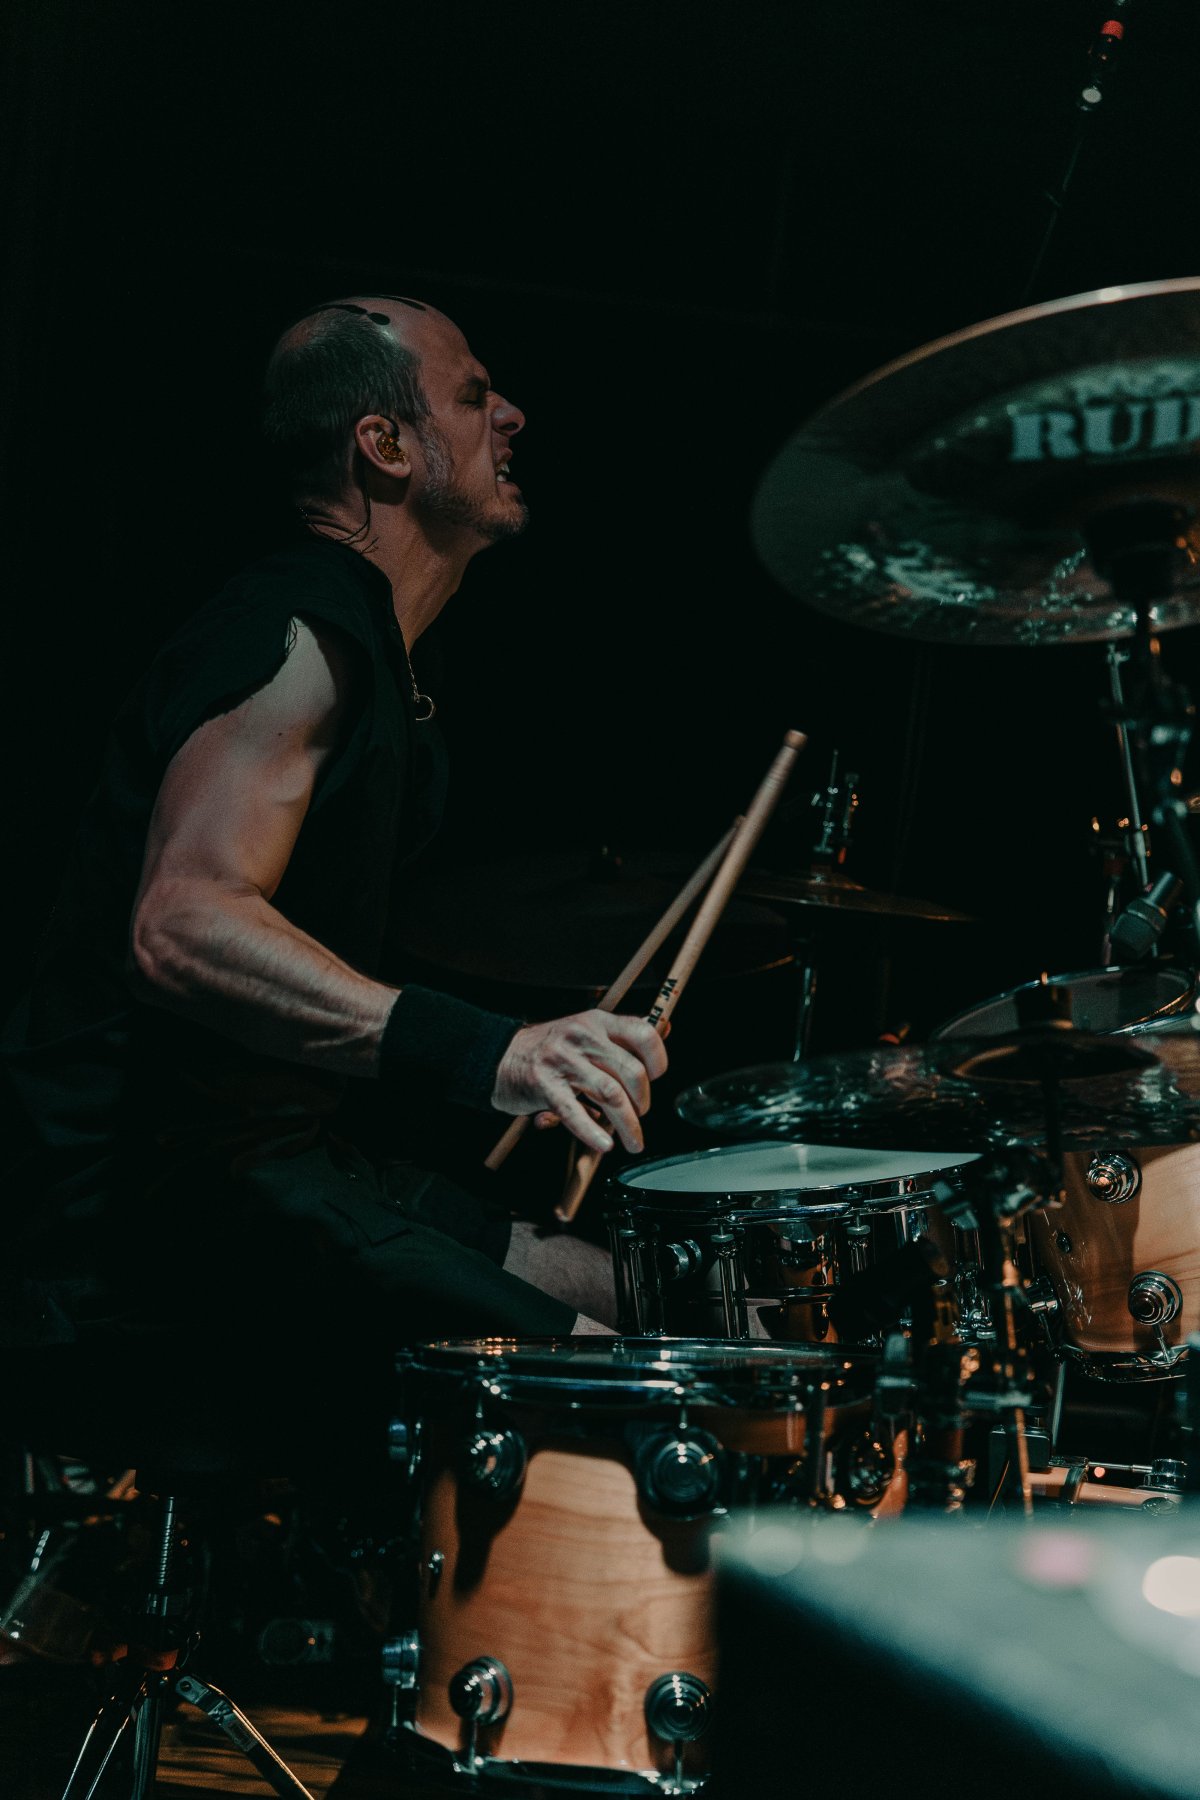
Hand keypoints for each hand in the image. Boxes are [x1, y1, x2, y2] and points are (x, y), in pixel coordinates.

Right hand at [492, 1010, 667, 1155]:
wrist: (501, 1055)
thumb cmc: (550, 1047)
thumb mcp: (588, 1030)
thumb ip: (624, 1034)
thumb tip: (665, 1028)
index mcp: (598, 1022)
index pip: (643, 1033)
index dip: (658, 1059)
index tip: (656, 1078)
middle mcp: (583, 1038)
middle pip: (631, 1071)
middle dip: (644, 1102)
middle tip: (641, 1115)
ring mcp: (564, 1061)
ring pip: (610, 1094)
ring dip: (628, 1124)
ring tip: (633, 1141)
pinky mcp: (545, 1085)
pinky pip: (574, 1112)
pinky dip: (592, 1132)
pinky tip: (604, 1144)